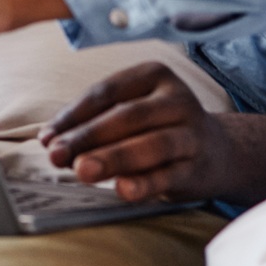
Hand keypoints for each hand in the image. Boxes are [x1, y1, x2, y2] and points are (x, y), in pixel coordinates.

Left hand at [38, 61, 231, 202]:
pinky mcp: (198, 167)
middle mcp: (176, 100)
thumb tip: (50, 140)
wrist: (219, 151)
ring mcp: (191, 134)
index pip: (106, 93)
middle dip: (88, 136)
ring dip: (113, 158)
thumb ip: (95, 122)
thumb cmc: (159, 127)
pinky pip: (169, 176)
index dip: (73, 116)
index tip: (47, 138)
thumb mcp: (133, 112)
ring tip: (82, 170)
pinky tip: (122, 190)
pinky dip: (145, 184)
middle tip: (57, 154)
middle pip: (127, 117)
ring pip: (151, 145)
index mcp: (154, 76)